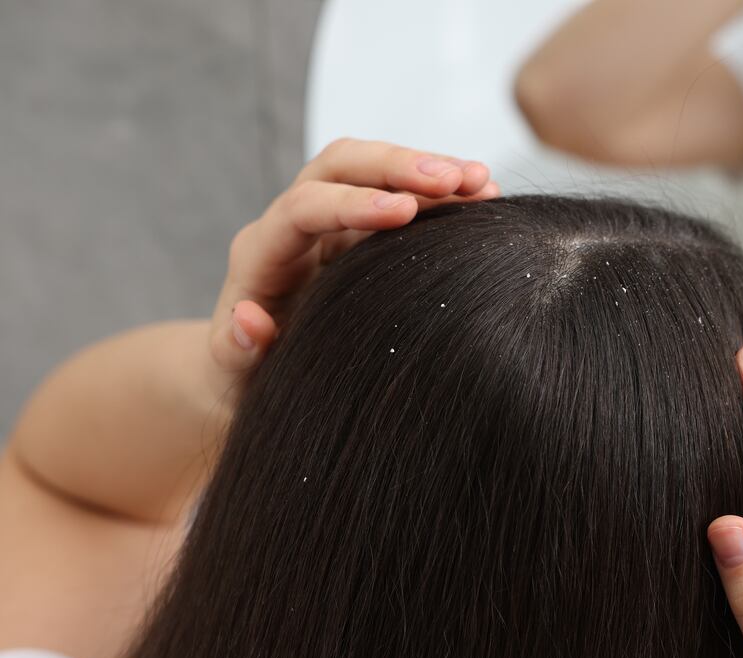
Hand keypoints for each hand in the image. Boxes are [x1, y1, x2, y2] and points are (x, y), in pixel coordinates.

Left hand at [208, 138, 499, 393]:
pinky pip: (401, 192)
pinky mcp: (363, 229)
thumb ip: (235, 352)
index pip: (303, 208)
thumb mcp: (234, 376)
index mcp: (262, 255)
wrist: (252, 374)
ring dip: (428, 168)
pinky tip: (481, 194)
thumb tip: (250, 320)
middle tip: (452, 179)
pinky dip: (440, 190)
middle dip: (397, 165)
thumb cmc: (243, 379)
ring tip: (480, 182)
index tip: (404, 210)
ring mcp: (332, 221)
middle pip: (341, 165)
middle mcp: (294, 225)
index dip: (354, 203)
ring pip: (375, 168)